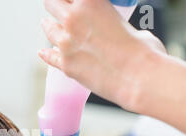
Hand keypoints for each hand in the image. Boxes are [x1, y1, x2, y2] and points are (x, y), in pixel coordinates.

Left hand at [40, 0, 165, 111]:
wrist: (139, 79)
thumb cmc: (143, 50)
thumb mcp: (129, 23)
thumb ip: (114, 22)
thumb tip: (114, 29)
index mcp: (90, 1)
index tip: (71, 2)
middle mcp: (73, 19)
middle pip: (52, 2)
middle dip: (56, 4)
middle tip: (58, 6)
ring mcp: (66, 43)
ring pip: (48, 28)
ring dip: (49, 25)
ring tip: (47, 23)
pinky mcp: (65, 64)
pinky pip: (50, 56)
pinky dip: (47, 54)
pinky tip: (43, 51)